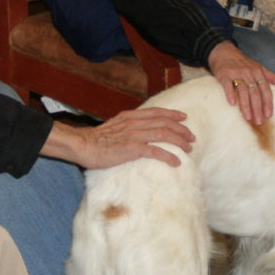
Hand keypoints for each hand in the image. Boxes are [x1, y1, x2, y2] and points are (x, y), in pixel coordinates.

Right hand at [42, 107, 195, 168]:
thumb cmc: (96, 140)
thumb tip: (137, 131)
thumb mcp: (114, 127)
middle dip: (181, 129)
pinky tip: (176, 162)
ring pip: (163, 134)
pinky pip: (155, 151)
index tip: (184, 117)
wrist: (83, 145)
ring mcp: (134, 135)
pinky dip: (168, 156)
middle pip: (164, 122)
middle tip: (191, 137)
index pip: (156, 112)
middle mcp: (134, 123)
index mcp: (130, 116)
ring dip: (179, 141)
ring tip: (188, 149)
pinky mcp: (132, 149)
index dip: (172, 114)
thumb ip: (127, 126)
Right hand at [207, 41, 274, 123]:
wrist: (223, 51)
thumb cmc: (242, 62)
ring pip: (243, 91)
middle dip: (258, 108)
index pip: (265, 89)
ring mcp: (236, 73)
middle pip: (255, 92)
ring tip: (247, 117)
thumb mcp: (259, 68)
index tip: (268, 115)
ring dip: (245, 105)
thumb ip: (273, 77)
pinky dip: (230, 94)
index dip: (268, 102)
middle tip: (259, 121)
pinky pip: (228, 85)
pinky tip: (232, 104)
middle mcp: (248, 72)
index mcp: (258, 72)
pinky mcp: (224, 74)